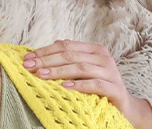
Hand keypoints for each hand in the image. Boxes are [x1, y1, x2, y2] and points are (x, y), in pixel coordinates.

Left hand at [23, 40, 151, 128]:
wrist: (124, 106)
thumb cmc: (99, 87)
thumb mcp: (84, 71)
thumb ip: (70, 58)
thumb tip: (50, 46)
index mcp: (95, 50)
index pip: (66, 45)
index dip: (45, 51)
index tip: (27, 58)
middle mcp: (104, 58)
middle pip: (71, 55)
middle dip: (47, 60)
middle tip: (29, 66)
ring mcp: (111, 72)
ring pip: (80, 68)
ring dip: (58, 71)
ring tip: (41, 75)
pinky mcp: (115, 88)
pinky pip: (95, 85)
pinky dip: (79, 85)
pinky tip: (64, 86)